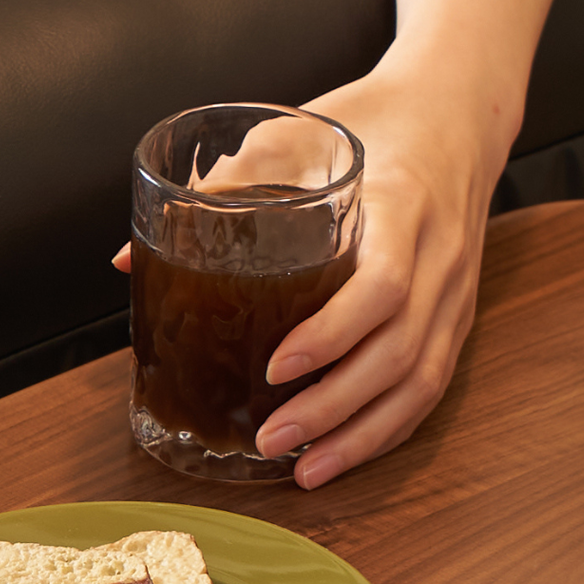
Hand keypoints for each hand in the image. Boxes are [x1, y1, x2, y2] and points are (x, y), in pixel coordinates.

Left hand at [255, 67, 513, 486]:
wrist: (456, 113)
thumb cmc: (371, 121)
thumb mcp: (295, 133)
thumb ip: (222, 191)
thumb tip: (125, 260)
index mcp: (403, 205)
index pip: (383, 285)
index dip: (332, 335)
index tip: (277, 365)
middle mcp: (440, 256)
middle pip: (399, 352)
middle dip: (333, 406)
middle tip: (270, 437)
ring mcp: (456, 292)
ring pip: (421, 383)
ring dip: (362, 435)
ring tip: (305, 470)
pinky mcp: (458, 316)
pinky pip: (430, 385)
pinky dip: (387, 429)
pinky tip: (343, 454)